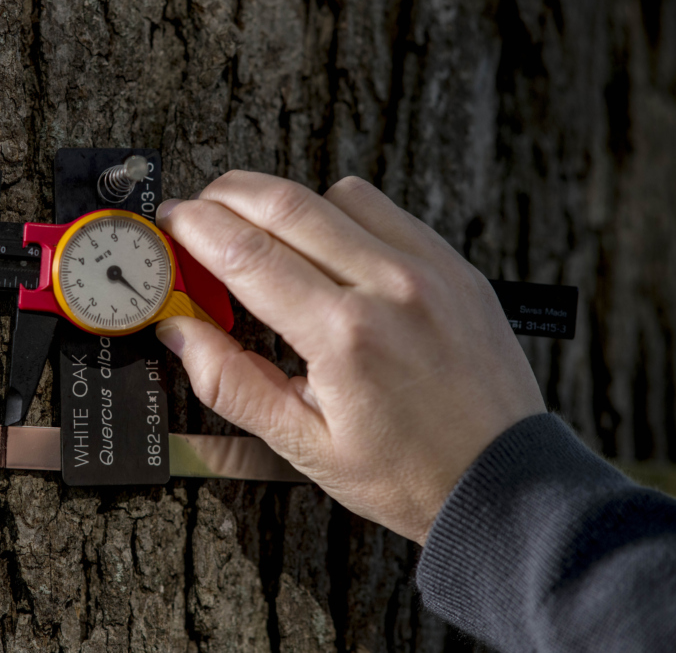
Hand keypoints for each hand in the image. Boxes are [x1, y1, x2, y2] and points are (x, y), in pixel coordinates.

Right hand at [155, 172, 544, 543]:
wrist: (504, 482)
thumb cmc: (409, 474)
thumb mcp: (304, 445)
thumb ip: (231, 382)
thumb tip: (178, 331)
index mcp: (345, 336)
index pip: (246, 253)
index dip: (195, 227)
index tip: (171, 221)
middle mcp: (390, 287)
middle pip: (284, 202)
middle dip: (226, 194)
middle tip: (199, 211)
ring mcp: (429, 268)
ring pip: (336, 194)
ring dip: (288, 204)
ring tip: (268, 242)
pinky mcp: (454, 265)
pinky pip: (385, 209)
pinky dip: (342, 214)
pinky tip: (329, 250)